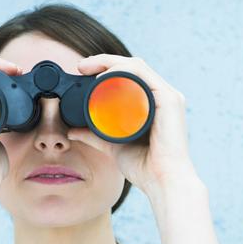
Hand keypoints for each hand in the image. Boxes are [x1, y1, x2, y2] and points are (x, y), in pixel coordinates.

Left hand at [69, 54, 201, 194]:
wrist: (162, 182)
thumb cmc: (144, 167)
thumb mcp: (113, 146)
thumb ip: (94, 136)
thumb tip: (72, 131)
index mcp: (153, 102)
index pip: (129, 73)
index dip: (104, 67)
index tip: (82, 70)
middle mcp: (162, 95)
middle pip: (132, 66)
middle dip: (104, 60)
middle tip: (81, 66)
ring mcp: (168, 96)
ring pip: (137, 66)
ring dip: (111, 62)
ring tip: (90, 69)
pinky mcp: (170, 100)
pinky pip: (145, 76)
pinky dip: (124, 71)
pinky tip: (107, 76)